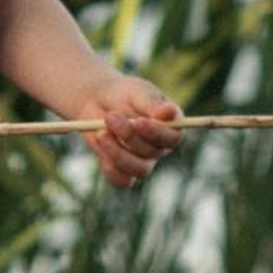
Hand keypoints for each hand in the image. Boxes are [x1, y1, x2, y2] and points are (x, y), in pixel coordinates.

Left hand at [84, 76, 181, 190]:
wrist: (98, 102)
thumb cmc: (124, 93)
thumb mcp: (138, 92)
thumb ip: (152, 104)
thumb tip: (170, 112)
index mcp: (171, 126)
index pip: (173, 138)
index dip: (157, 133)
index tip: (138, 122)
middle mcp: (160, 146)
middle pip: (153, 152)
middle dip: (129, 136)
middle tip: (111, 117)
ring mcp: (143, 161)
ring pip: (139, 169)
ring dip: (118, 152)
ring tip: (101, 132)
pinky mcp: (124, 171)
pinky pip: (122, 180)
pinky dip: (110, 167)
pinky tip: (101, 146)